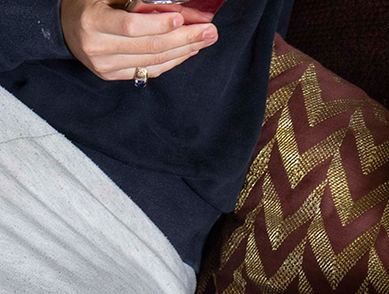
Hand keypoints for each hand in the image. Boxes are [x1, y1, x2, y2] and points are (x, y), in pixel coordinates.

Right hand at [61, 0, 218, 81]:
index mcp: (92, 22)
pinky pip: (150, 71)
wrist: (64, 27)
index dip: (158, 25)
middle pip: (150, 48)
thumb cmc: (88, 5)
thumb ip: (134, 3)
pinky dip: (173, 60)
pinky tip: (188, 51)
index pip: (131, 27)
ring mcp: (106, 66)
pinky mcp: (114, 76)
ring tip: (204, 40)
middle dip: (184, 39)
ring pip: (154, 62)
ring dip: (184, 51)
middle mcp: (98, 47)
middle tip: (209, 32)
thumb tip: (171, 8)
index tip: (181, 20)